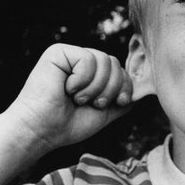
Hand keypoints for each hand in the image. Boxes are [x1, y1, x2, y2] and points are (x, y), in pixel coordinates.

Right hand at [7, 43, 133, 151]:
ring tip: (79, 98)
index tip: (119, 103)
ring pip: (104, 60)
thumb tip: (143, 87)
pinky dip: (82, 80)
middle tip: (93, 103)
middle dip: (111, 88)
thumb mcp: (106, 111)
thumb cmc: (68, 124)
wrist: (41, 132)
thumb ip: (123, 98)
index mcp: (92, 73)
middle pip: (115, 63)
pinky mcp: (58, 52)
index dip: (125, 86)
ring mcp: (70, 55)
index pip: (120, 69)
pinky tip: (67, 89)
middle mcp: (81, 61)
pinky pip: (87, 59)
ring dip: (96, 87)